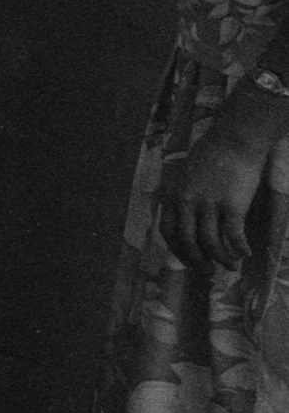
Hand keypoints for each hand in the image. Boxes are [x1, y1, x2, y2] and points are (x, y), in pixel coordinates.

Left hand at [163, 91, 280, 268]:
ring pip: (210, 243)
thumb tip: (186, 216)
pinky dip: (239, 248)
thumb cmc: (212, 154)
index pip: (168, 231)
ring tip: (230, 266)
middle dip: (197, 261)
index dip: (177, 250)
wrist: (234, 140)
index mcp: (172, 194)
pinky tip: (245, 253)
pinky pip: (233, 236)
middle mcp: (186, 202)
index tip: (187, 259)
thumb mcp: (184, 173)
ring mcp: (208, 205)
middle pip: (187, 242)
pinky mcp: (231, 206)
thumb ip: (182, 194)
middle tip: (208, 272)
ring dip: (221, 259)